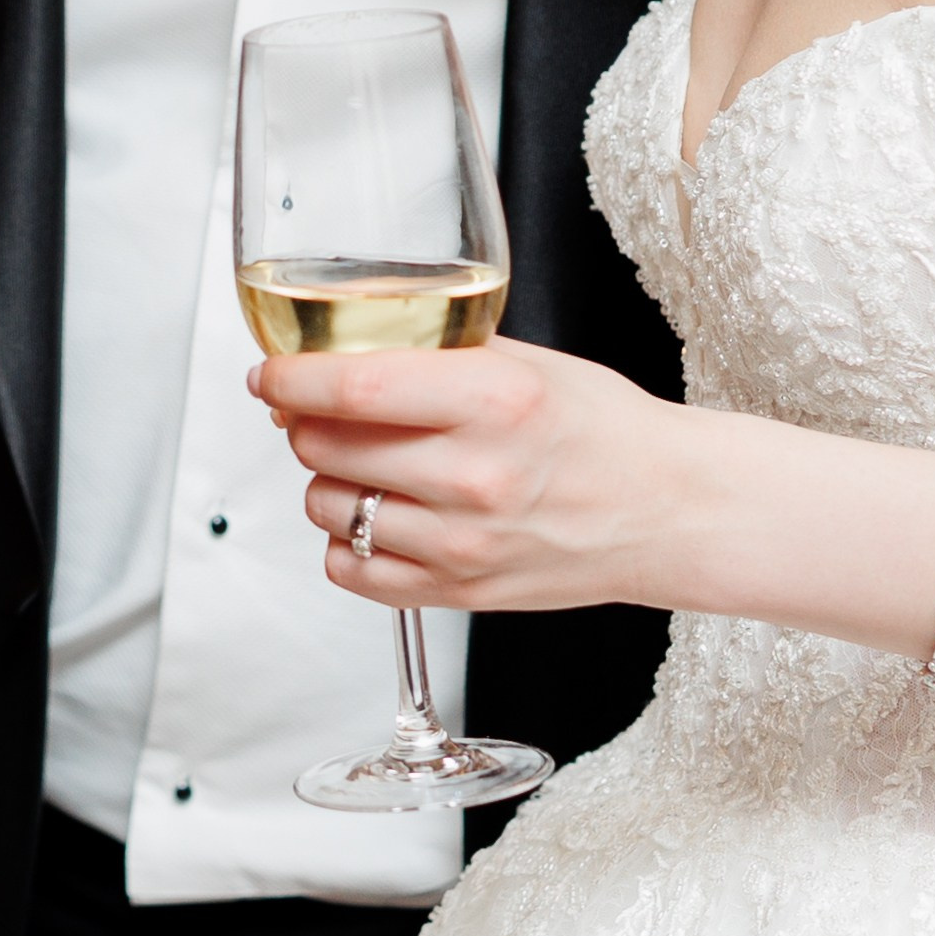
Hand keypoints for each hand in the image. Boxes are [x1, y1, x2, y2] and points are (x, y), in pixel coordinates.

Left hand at [253, 341, 672, 614]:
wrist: (665, 510)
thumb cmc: (604, 431)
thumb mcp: (531, 363)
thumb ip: (442, 351)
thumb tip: (352, 342)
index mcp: (495, 400)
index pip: (354, 388)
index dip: (292, 377)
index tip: (269, 371)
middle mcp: (475, 476)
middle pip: (327, 445)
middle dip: (303, 419)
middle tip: (317, 408)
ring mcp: (463, 544)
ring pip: (329, 507)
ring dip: (327, 478)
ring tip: (363, 463)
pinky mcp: (459, 592)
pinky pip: (351, 571)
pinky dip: (346, 540)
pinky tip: (378, 515)